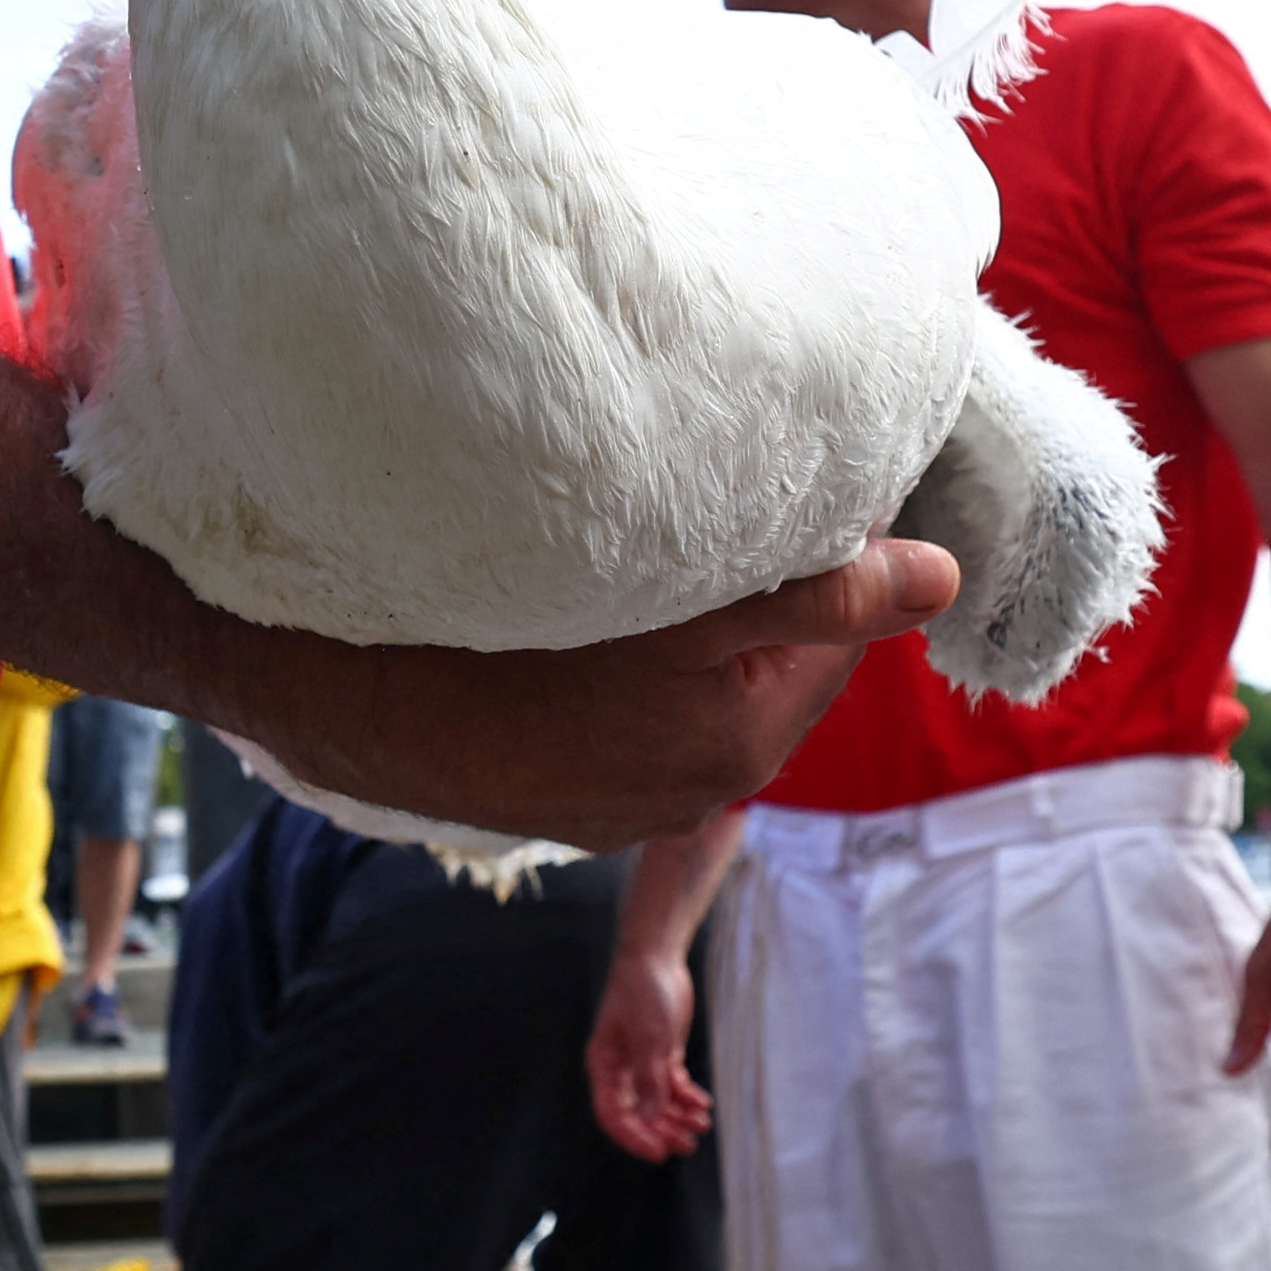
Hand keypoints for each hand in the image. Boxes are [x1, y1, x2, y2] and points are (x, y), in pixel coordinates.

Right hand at [235, 538, 955, 853]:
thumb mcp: (678, 609)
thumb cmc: (499, 640)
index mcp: (744, 736)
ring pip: (695, 685)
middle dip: (760, 584)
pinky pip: (625, 716)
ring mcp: (620, 800)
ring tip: (643, 539)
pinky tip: (578, 606)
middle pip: (772, 659)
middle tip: (718, 489)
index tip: (799, 470)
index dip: (832, 543)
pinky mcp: (557, 796)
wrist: (329, 694)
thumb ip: (813, 592)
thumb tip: (941, 576)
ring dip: (688, 621)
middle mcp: (694, 786)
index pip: (842, 626)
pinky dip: (621, 662)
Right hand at [586, 938, 713, 1160]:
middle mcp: (621, 1070)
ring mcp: (642, 1063)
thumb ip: (649, 1080)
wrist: (656, 958)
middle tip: (688, 1144)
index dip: (634, 1138)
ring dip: (678, 1117)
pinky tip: (703, 1104)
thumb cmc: (643, 992)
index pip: (613, 1115)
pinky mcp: (661, 1054)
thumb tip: (648, 1118)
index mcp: (605, 1067)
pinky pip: (673, 1087)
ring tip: (702, 1123)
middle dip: (662, 1131)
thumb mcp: (649, 1039)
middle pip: (638, 1114)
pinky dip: (687, 1098)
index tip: (659, 1152)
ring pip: (658, 1103)